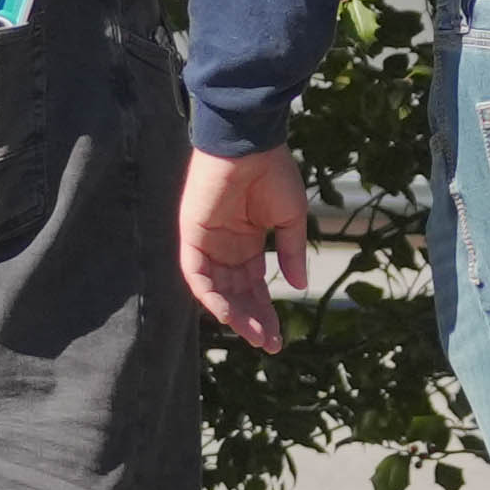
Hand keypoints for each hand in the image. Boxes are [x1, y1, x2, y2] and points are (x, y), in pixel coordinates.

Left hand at [176, 146, 311, 350]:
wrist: (249, 144)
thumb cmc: (272, 173)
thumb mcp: (290, 218)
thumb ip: (291, 252)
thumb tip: (297, 286)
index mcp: (248, 241)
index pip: (254, 285)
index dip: (266, 312)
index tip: (279, 338)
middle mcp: (226, 247)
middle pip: (237, 294)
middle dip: (253, 320)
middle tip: (268, 344)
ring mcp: (207, 243)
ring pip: (217, 290)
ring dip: (234, 315)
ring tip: (254, 335)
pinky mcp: (192, 236)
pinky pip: (197, 274)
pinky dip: (210, 295)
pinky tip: (228, 314)